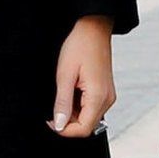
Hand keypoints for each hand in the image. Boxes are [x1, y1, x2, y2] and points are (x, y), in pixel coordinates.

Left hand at [51, 16, 115, 138]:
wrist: (93, 28)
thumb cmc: (80, 46)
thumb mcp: (65, 76)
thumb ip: (62, 103)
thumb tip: (59, 125)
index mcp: (99, 97)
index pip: (83, 130)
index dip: (64, 129)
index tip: (50, 120)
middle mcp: (107, 99)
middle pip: (86, 126)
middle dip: (68, 121)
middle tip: (55, 104)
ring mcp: (108, 95)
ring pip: (88, 118)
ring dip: (73, 112)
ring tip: (65, 91)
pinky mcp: (105, 91)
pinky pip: (91, 107)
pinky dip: (79, 105)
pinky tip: (73, 89)